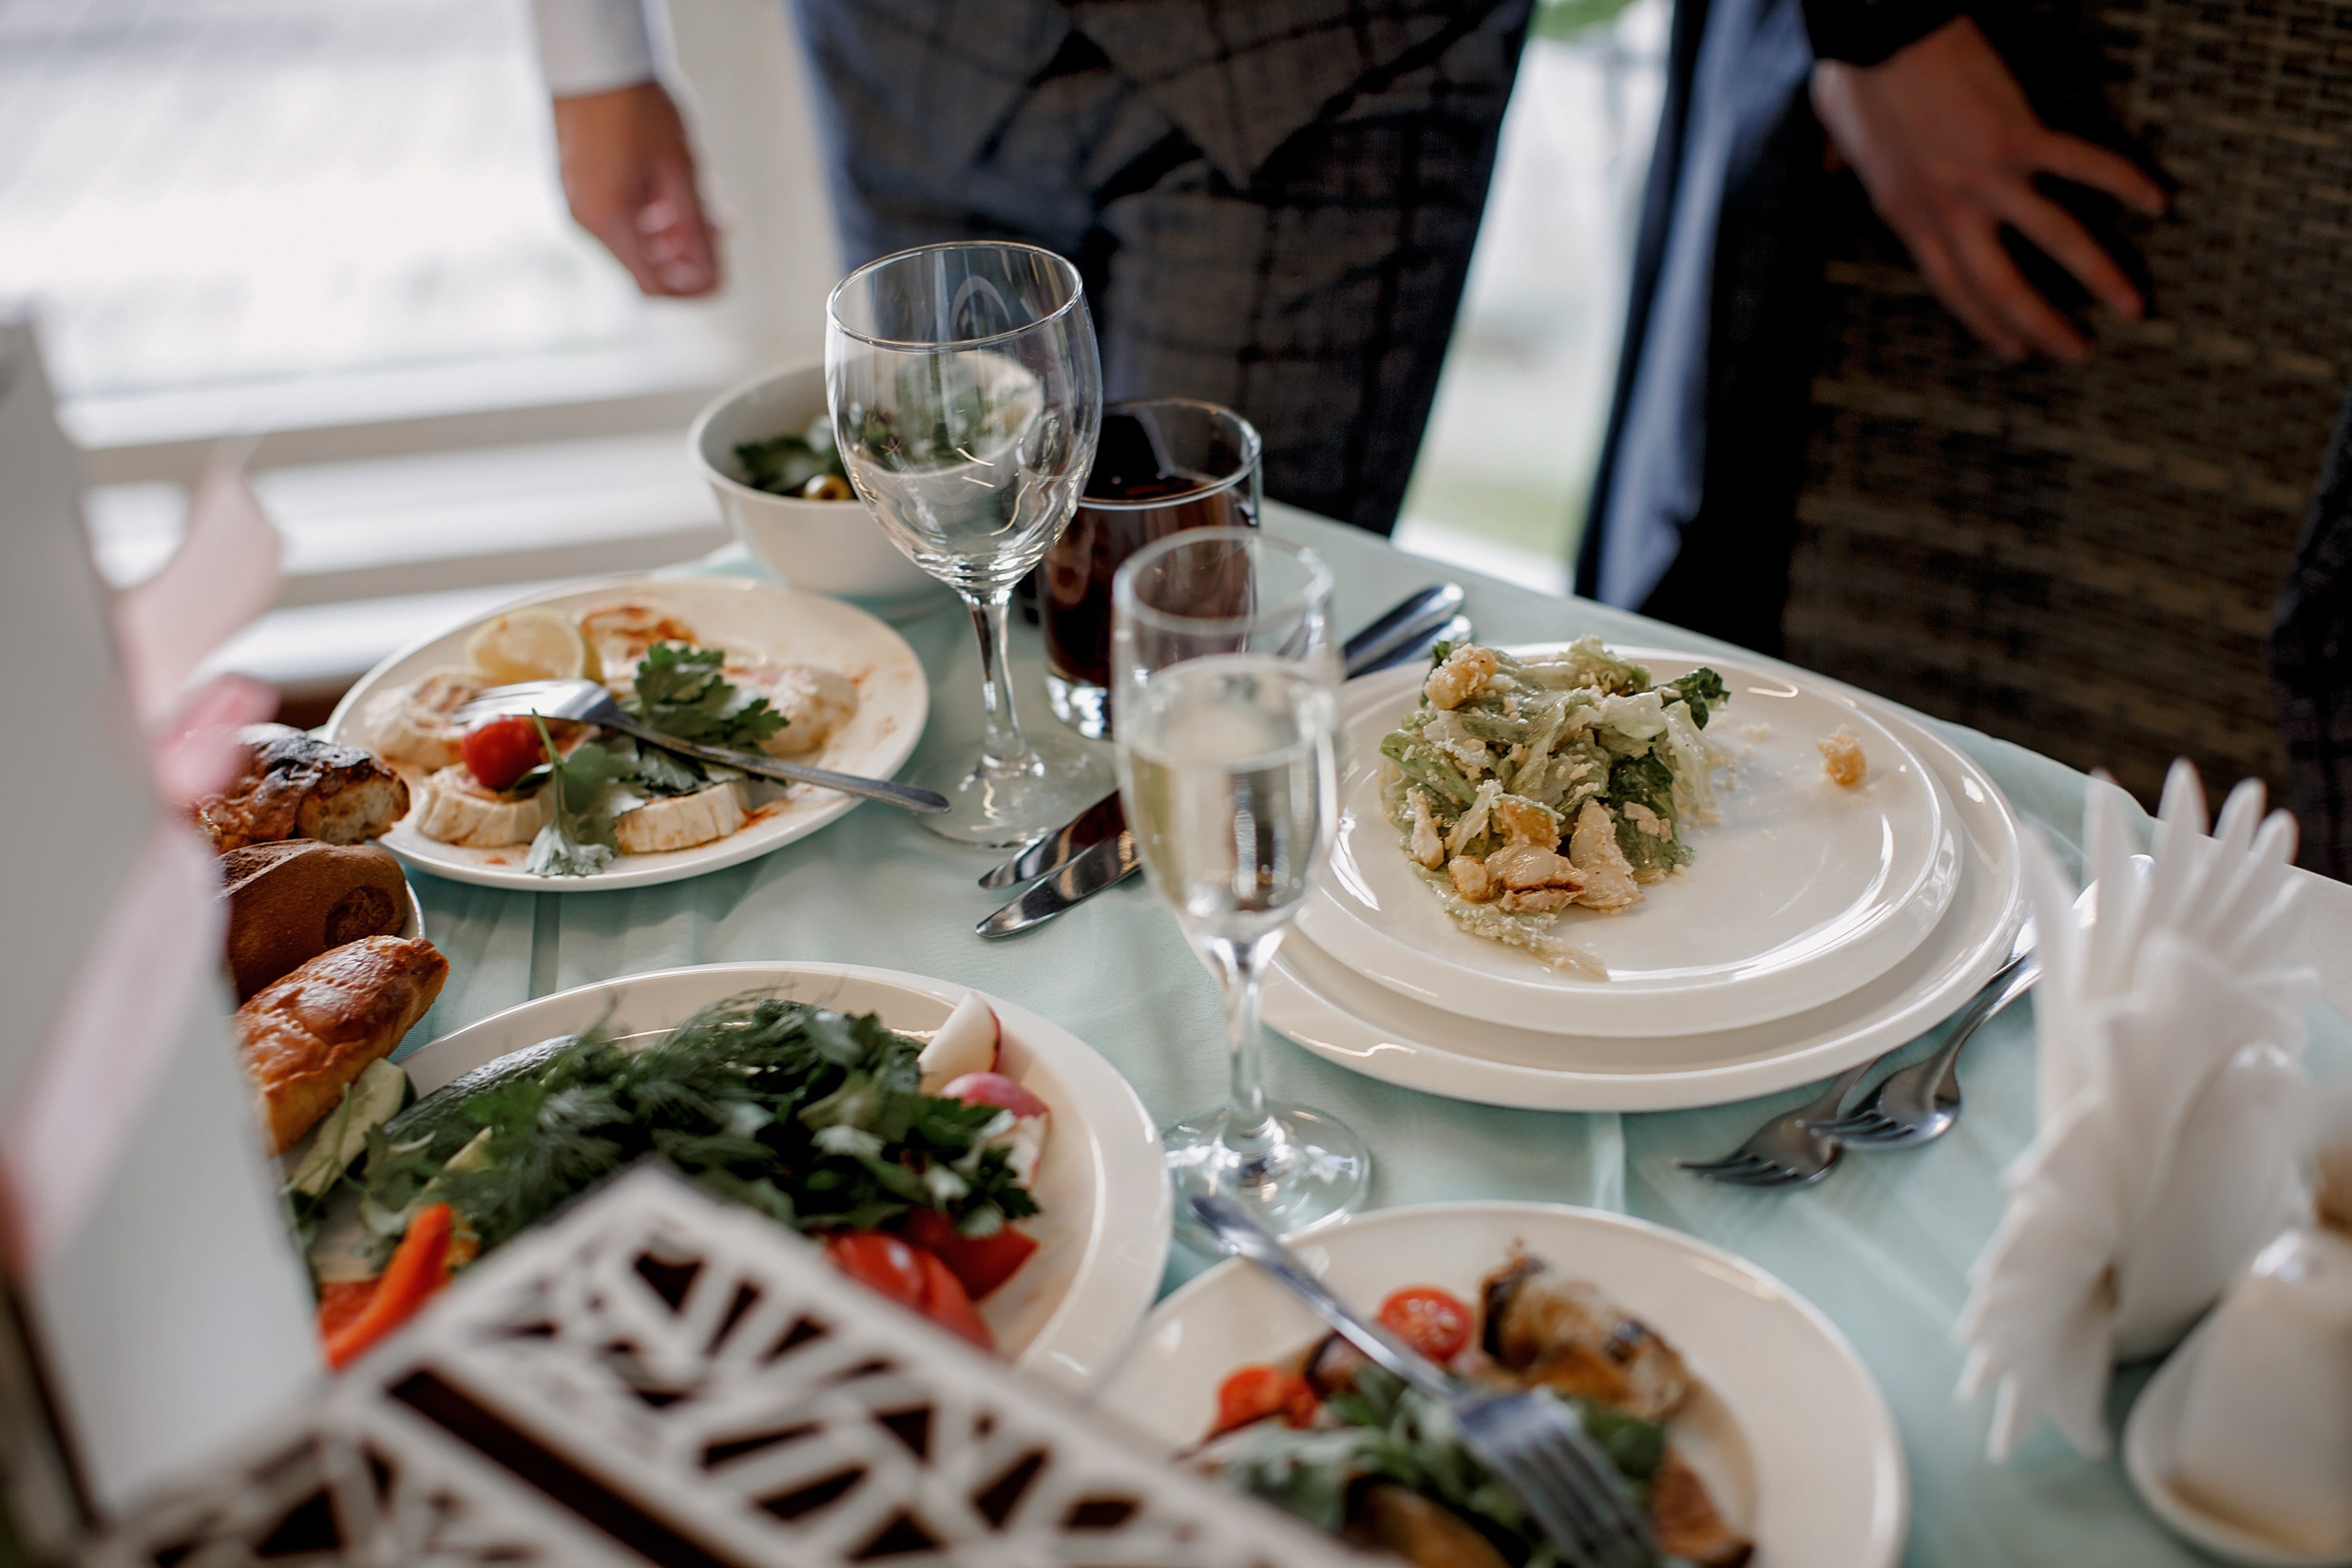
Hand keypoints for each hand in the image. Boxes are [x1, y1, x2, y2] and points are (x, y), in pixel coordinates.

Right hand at [550, 81, 720, 296]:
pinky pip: (619, 217)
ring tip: (702, 198)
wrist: (595, 60)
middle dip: (688, 255)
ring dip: (672, 232)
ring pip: (635, 242)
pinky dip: (650, 214)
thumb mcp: (681, 172)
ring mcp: (578, 203)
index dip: (694, 288)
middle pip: (646, 267)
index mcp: (609, 222)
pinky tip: (671, 185)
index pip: (656, 288)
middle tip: (719, 221)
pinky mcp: (578, 185)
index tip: (722, 267)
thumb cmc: (639, 109)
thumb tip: (712, 277)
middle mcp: (586, 221)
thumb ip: (696, 230)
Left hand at [1812, 17, 2165, 360]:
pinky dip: (2125, 182)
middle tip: (2077, 354)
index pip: (1954, 290)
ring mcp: (1984, 177)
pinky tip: (2158, 201)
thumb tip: (1827, 168)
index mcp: (1906, 216)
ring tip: (2133, 306)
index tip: (2016, 353)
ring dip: (2100, 276)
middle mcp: (1947, 210)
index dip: (1987, 326)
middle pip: (2003, 288)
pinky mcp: (2017, 136)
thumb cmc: (1858, 75)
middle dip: (2044, 328)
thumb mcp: (1837, 137)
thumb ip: (1843, 165)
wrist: (1876, 31)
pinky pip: (2082, 166)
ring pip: (2055, 242)